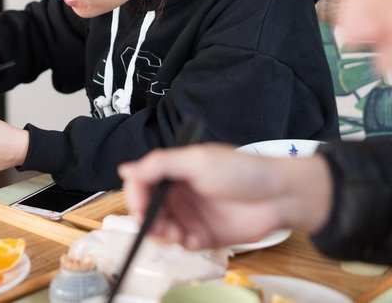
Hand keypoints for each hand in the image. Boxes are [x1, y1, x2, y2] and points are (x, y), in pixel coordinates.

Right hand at [118, 144, 332, 249]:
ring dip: (162, 234)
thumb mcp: (196, 161)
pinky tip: (193, 239)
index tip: (140, 207)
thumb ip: (159, 165)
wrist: (279, 196)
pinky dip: (182, 243)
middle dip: (147, 219)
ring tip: (176, 234)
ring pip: (160, 229)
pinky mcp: (203, 235)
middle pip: (147, 209)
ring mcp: (189, 215)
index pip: (141, 184)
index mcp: (173, 172)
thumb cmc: (240, 170)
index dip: (135, 196)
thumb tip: (124, 169)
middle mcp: (178, 193)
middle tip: (159, 226)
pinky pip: (182, 243)